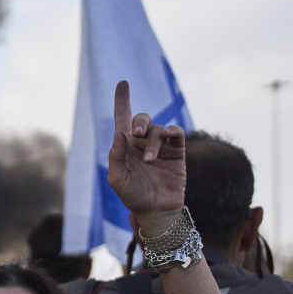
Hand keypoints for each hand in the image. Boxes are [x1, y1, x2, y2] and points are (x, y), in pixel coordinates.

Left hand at [106, 80, 186, 232]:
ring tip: (150, 160)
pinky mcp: (176, 151)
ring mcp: (160, 145)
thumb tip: (119, 133)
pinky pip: (175, 132)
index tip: (123, 83)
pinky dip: (172, 130)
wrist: (157, 210)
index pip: (122, 119)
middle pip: (141, 119)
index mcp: (125, 147)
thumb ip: (116, 157)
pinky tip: (168, 136)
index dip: (122, 101)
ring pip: (156, 129)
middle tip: (136, 135)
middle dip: (139, 122)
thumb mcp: (118, 179)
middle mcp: (141, 143)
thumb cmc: (133, 196)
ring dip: (152, 142)